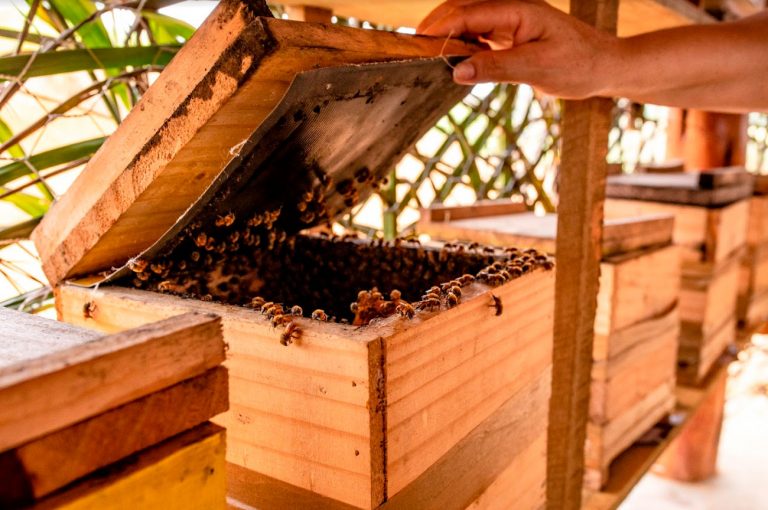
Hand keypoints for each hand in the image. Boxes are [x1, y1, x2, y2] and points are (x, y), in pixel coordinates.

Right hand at [417, 0, 619, 98]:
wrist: (605, 66)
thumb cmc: (579, 65)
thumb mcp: (537, 69)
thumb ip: (495, 68)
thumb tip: (456, 71)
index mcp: (518, 11)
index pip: (468, 13)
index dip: (439, 28)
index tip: (417, 46)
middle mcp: (511, 10)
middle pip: (462, 11)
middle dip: (435, 28)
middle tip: (412, 52)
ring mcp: (510, 21)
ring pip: (467, 22)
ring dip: (447, 37)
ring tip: (426, 58)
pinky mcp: (511, 35)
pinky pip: (478, 34)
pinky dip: (462, 45)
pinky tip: (455, 61)